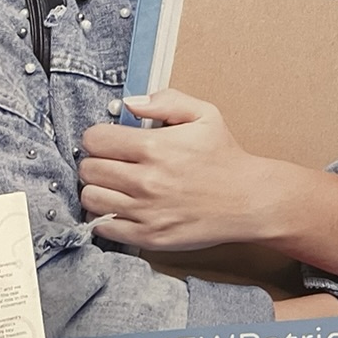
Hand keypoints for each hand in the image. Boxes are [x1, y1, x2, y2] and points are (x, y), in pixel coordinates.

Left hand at [80, 90, 278, 249]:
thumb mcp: (205, 115)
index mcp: (155, 147)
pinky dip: (106, 217)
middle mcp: (146, 181)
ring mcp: (145, 211)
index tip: (109, 142)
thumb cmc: (225, 157)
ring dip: (98, 190)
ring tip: (116, 186)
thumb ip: (167, 101)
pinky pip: (103, 227)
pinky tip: (123, 207)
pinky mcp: (148, 236)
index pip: (94, 139)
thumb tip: (131, 103)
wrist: (249, 199)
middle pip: (88, 169)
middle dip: (97, 162)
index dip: (99, 137)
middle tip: (113, 164)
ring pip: (91, 198)